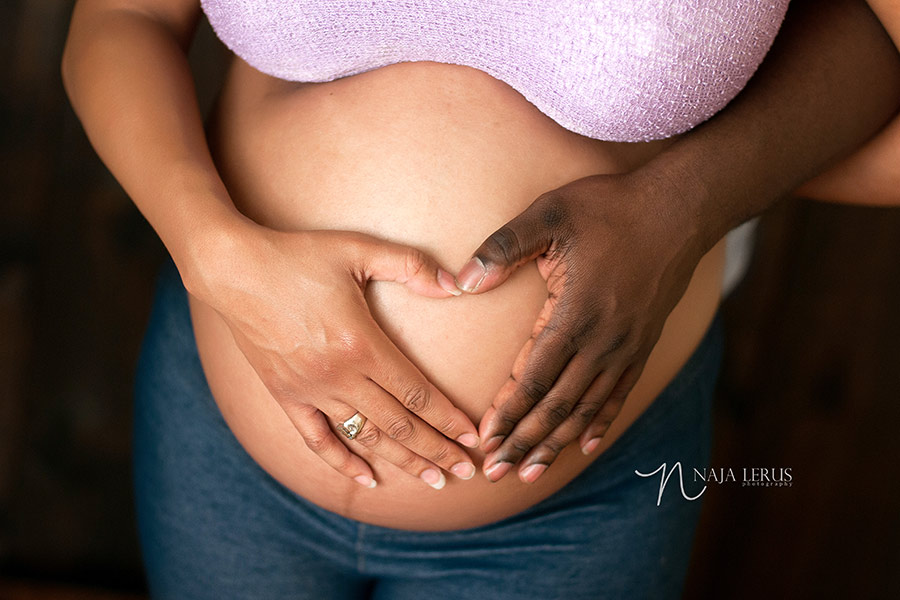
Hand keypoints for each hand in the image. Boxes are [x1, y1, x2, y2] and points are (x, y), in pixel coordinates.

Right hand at [191, 226, 479, 489]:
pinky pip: (317, 439)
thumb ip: (410, 264)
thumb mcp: (357, 248)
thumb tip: (455, 283)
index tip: (473, 438)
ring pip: (365, 438)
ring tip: (434, 480)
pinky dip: (343, 463)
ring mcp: (309, 391)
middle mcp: (338, 376)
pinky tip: (368, 480)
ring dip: (403, 461)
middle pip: (398, 425)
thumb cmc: (298, 256)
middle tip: (466, 472)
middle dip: (437, 451)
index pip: (417, 394)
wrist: (233, 270)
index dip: (449, 420)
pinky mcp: (285, 396)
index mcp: (361, 343)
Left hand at [454, 173, 705, 482]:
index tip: (484, 439)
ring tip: (531, 472)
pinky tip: (584, 445)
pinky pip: (618, 394)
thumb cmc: (609, 207)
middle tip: (495, 471)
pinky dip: (598, 423)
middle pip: (557, 404)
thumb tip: (463, 281)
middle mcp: (603, 340)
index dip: (507, 412)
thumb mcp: (550, 214)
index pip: (533, 376)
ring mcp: (626, 346)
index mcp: (575, 313)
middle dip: (524, 440)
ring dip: (556, 442)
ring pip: (586, 408)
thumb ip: (504, 247)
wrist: (679, 208)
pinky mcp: (642, 344)